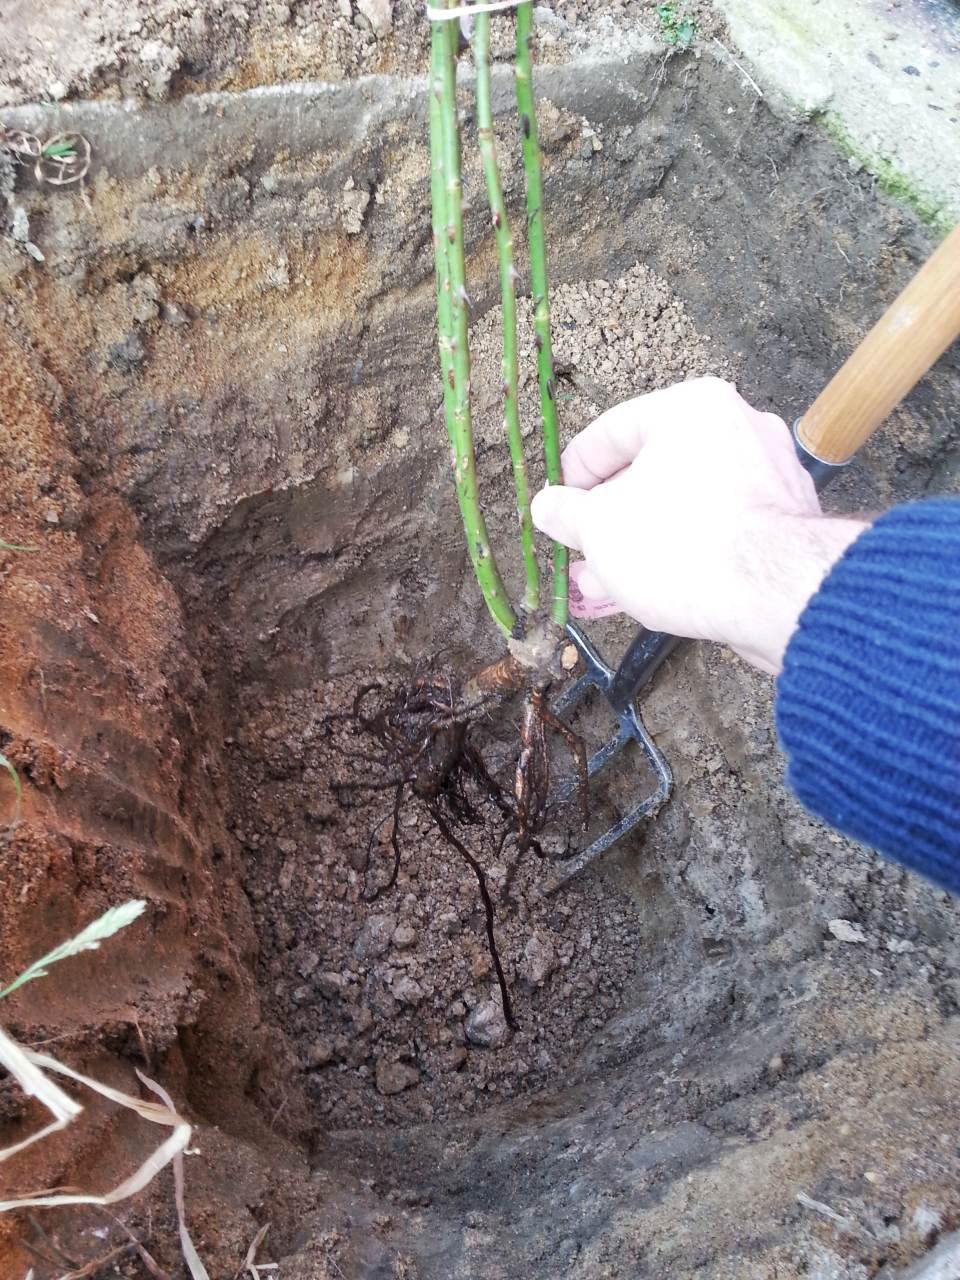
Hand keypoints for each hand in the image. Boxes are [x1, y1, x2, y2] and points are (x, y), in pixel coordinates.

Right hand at [530, 377, 868, 673]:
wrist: (777, 596)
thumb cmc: (679, 544)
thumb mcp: (599, 528)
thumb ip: (567, 513)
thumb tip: (548, 507)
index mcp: (690, 408)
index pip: (611, 431)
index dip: (572, 475)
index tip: (556, 510)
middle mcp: (737, 426)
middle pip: (651, 470)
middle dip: (607, 520)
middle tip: (579, 553)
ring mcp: (769, 473)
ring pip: (683, 505)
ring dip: (639, 543)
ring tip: (603, 584)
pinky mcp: (786, 520)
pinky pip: (719, 528)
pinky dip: (683, 552)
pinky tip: (653, 591)